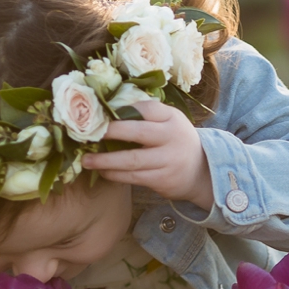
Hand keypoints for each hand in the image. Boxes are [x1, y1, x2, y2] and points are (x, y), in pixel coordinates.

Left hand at [80, 97, 213, 208]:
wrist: (201, 172)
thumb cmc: (176, 141)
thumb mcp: (171, 122)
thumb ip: (148, 115)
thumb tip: (111, 109)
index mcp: (172, 118)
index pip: (147, 108)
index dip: (124, 109)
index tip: (102, 112)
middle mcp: (171, 137)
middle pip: (138, 132)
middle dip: (111, 132)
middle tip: (89, 134)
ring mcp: (167, 160)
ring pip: (132, 160)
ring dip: (106, 160)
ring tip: (87, 160)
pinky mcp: (162, 180)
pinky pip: (134, 177)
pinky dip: (115, 174)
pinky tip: (103, 172)